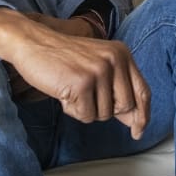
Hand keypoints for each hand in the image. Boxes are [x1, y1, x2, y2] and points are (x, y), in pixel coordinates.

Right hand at [0, 8, 150, 138]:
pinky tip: (64, 92)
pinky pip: (86, 115)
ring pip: (104, 114)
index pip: (143, 91)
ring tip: (71, 89)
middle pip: (124, 107)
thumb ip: (117, 90)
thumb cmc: (64, 59)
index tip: (138, 132)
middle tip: (84, 94)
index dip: (143, 115)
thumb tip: (135, 121)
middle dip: (104, 110)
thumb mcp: (97, 67)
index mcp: (122, 54)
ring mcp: (99, 71)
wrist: (33, 43)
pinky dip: (72, 110)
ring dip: (85, 109)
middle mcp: (115, 60)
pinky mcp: (82, 83)